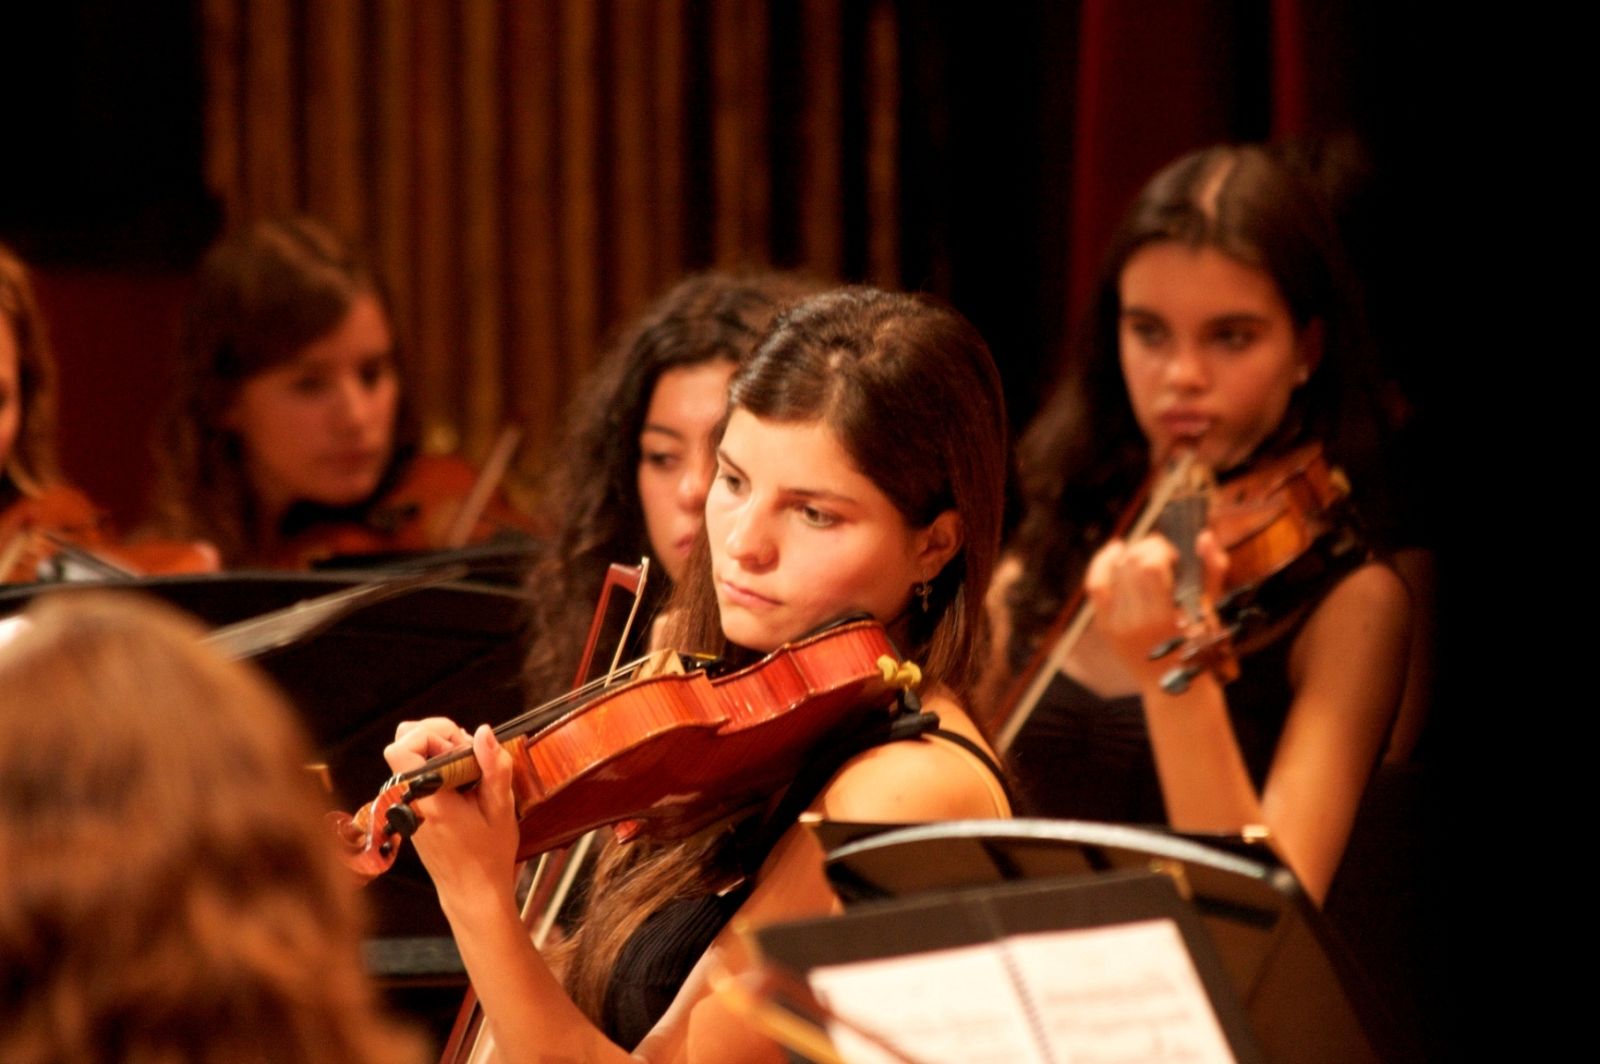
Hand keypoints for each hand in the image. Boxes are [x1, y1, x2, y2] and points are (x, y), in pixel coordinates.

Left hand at [385, 719, 519, 911]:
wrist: (472, 893)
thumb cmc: (489, 855)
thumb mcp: (501, 808)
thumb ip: (494, 767)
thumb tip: (484, 732)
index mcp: (429, 799)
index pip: (401, 748)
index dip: (431, 734)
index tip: (461, 747)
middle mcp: (410, 799)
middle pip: (402, 742)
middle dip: (436, 736)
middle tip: (467, 754)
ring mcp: (407, 805)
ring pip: (409, 755)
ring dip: (439, 751)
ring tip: (469, 771)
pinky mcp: (411, 809)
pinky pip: (416, 773)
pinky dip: (438, 767)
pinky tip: (463, 784)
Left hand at [1085, 530, 1227, 686]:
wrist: (1171, 686)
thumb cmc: (1198, 647)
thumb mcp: (1210, 610)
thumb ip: (1210, 571)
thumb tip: (1204, 536)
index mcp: (1164, 618)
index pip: (1148, 566)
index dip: (1160, 549)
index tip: (1175, 555)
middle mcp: (1134, 622)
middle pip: (1130, 564)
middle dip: (1148, 548)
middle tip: (1163, 554)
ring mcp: (1115, 625)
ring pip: (1114, 570)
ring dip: (1131, 555)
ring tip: (1147, 558)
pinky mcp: (1104, 626)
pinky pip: (1096, 585)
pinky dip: (1103, 563)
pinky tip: (1116, 550)